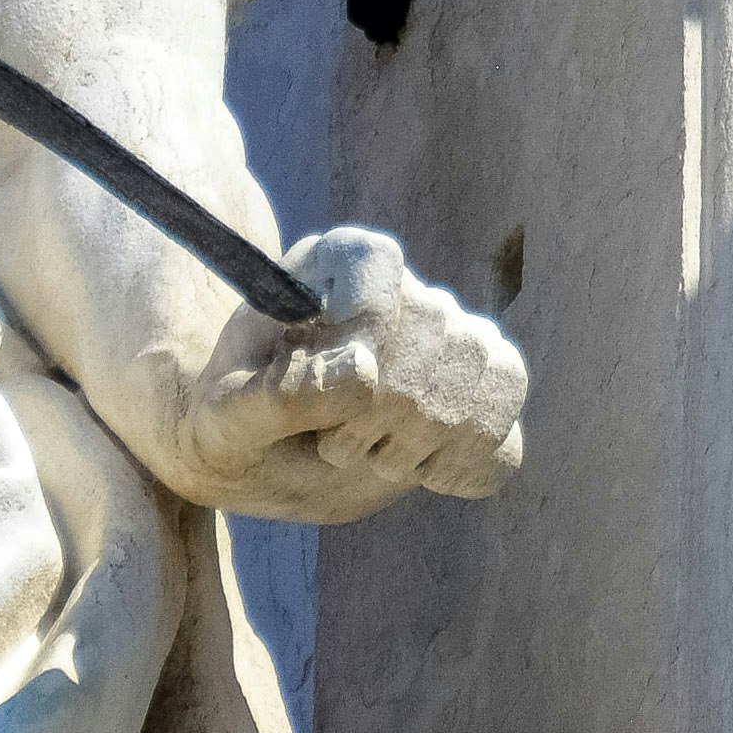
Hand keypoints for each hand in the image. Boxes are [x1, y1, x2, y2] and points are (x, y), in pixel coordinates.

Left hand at [175, 226, 527, 520]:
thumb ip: (279, 396)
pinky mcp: (473, 390)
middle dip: (386, 417)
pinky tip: (423, 470)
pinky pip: (507, 425)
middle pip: (442, 340)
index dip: (362, 354)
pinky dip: (470, 463)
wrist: (253, 450)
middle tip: (333, 444)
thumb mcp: (225, 417)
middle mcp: (404, 288)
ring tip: (375, 451)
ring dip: (429, 441)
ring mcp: (447, 336)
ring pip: (491, 376)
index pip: (384, 282)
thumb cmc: (228, 420)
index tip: (323, 412)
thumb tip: (363, 371)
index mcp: (338, 261)